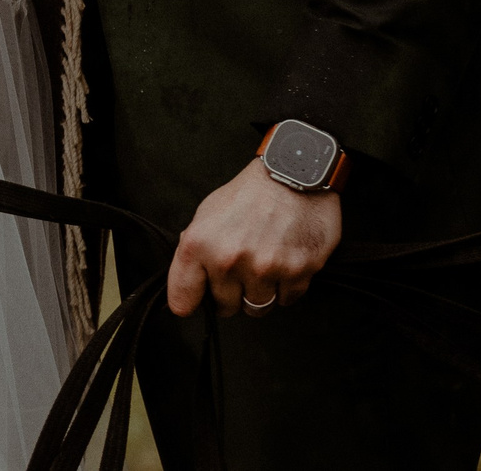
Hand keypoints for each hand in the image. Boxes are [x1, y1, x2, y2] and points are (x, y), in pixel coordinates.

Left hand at [166, 157, 342, 317]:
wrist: (292, 173)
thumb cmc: (249, 193)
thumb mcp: (207, 214)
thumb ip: (196, 251)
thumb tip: (192, 282)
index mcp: (199, 245)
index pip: (183, 298)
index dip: (190, 303)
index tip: (195, 304)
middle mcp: (229, 260)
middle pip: (226, 307)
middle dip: (231, 294)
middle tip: (240, 273)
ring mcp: (264, 268)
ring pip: (258, 308)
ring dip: (260, 293)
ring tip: (263, 266)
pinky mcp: (297, 272)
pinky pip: (287, 300)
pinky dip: (286, 287)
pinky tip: (284, 263)